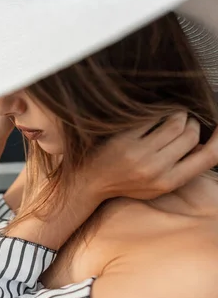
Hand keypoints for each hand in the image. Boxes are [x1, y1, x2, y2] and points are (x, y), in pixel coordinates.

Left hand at [81, 110, 217, 200]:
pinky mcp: (124, 139)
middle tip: (183, 121)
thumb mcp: (158, 185)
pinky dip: (157, 112)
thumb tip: (204, 144)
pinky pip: (152, 117)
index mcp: (169, 182)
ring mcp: (140, 154)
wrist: (91, 182)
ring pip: (175, 121)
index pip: (208, 157)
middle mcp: (156, 169)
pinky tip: (153, 115)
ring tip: (171, 115)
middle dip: (191, 123)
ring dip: (177, 113)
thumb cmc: (127, 182)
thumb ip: (182, 169)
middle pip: (191, 134)